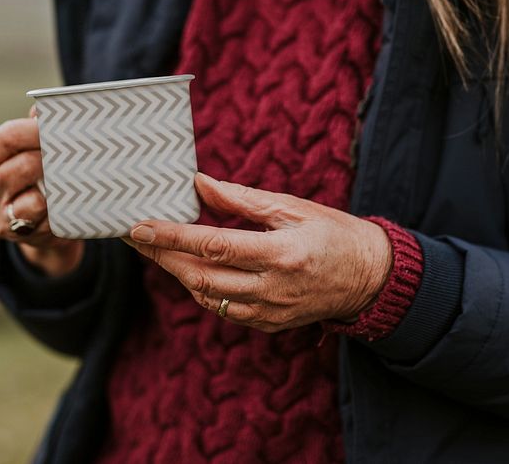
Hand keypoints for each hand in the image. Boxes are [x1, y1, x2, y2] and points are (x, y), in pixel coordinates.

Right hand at [0, 106, 82, 276]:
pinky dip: (51, 205)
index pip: (3, 138)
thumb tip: (43, 109)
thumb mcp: (40, 156)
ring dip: (48, 178)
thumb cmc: (45, 184)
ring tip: (68, 173)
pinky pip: (32, 212)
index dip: (32, 131)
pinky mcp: (9, 230)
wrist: (45, 229)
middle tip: (68, 152)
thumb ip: (41, 132)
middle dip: (42, 155)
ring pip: (21, 190)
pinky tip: (65, 201)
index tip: (59, 127)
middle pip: (10, 165)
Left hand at [123, 173, 392, 331]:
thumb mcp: (291, 207)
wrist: (370, 277)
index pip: (212, 246)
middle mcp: (272, 288)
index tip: (141, 227)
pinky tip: (192, 270)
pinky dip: (202, 290)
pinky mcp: (270, 324)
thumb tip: (200, 184)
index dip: (172, 237)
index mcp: (279, 254)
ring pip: (207, 297)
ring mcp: (270, 312)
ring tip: (159, 251)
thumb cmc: (333, 233)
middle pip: (200, 277)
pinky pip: (224, 310)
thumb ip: (242, 199)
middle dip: (163, 257)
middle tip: (138, 238)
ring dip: (178, 274)